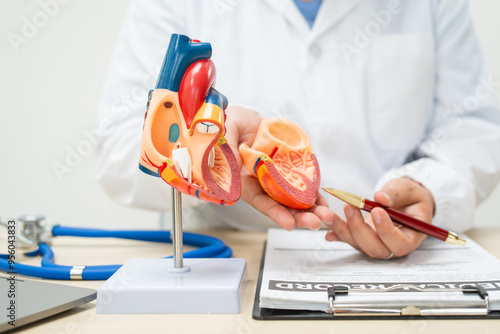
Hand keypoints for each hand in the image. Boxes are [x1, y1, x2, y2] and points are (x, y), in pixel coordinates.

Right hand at [224, 106, 333, 230]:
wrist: (246, 118)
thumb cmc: (230, 125)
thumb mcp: (225, 132)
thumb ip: (228, 148)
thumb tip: (233, 162)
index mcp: (244, 181)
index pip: (260, 201)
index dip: (274, 212)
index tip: (289, 224)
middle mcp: (262, 183)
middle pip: (281, 204)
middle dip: (298, 216)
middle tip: (315, 223)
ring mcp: (278, 176)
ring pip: (295, 197)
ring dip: (311, 208)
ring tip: (326, 215)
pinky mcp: (290, 167)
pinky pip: (303, 182)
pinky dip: (314, 192)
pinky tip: (325, 201)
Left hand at [324, 177, 434, 258]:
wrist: (405, 200)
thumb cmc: (411, 198)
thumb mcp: (409, 191)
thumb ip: (397, 194)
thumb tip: (380, 198)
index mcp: (410, 237)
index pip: (400, 243)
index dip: (386, 231)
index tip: (377, 211)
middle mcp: (392, 245)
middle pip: (375, 248)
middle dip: (359, 229)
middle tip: (350, 207)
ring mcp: (375, 243)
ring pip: (358, 244)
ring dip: (341, 229)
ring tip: (328, 213)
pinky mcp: (362, 239)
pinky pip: (348, 239)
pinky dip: (337, 234)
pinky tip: (327, 231)